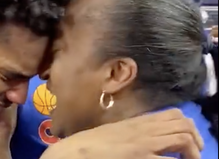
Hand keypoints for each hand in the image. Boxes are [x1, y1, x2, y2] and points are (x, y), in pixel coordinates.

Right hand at [41, 109, 201, 158]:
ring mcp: (143, 144)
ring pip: (183, 137)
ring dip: (192, 152)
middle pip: (182, 123)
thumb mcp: (112, 132)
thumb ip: (131, 132)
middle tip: (193, 153)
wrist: (73, 152)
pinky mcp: (140, 157)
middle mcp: (143, 130)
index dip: (187, 126)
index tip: (188, 140)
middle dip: (195, 139)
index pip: (172, 114)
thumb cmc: (87, 144)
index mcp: (136, 122)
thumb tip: (145, 137)